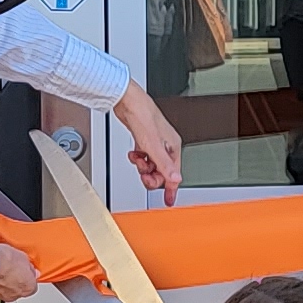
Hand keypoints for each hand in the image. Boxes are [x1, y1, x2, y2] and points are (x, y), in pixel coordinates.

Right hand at [0, 241, 39, 301]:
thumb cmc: (4, 261)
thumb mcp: (22, 256)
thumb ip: (28, 267)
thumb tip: (29, 269)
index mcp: (29, 287)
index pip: (32, 285)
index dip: (28, 276)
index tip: (24, 269)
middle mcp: (17, 295)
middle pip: (19, 289)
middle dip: (16, 280)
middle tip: (12, 269)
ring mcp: (3, 296)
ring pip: (7, 290)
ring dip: (5, 282)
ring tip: (1, 270)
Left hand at [112, 83, 182, 201]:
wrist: (127, 101)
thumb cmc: (142, 114)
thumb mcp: (152, 145)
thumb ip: (163, 164)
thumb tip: (175, 179)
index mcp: (172, 146)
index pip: (173, 174)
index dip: (170, 189)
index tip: (168, 201)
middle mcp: (165, 145)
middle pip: (161, 171)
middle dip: (151, 175)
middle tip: (143, 176)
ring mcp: (154, 142)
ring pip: (151, 165)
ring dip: (143, 167)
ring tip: (137, 161)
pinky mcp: (144, 139)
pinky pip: (143, 157)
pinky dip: (137, 158)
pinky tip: (134, 154)